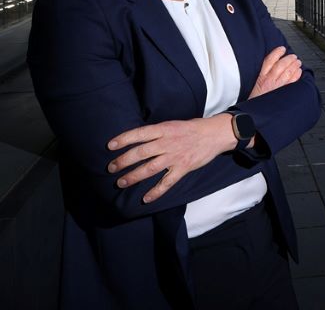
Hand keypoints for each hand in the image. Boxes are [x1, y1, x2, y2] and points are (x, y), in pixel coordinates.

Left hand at [106, 114, 233, 202]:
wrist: (214, 134)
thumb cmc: (191, 128)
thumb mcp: (172, 124)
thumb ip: (157, 133)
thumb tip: (137, 139)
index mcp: (164, 129)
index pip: (140, 134)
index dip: (124, 139)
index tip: (110, 146)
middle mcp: (167, 143)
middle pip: (141, 153)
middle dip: (123, 161)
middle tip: (111, 168)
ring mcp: (175, 156)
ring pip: (150, 168)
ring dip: (134, 176)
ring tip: (121, 182)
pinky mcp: (183, 168)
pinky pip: (167, 182)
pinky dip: (156, 192)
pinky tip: (145, 199)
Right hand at [249, 46, 301, 98]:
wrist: (253, 115)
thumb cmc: (254, 101)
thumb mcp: (254, 86)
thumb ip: (263, 75)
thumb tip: (273, 65)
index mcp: (261, 77)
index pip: (269, 60)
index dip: (276, 53)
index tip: (282, 49)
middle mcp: (269, 81)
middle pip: (281, 65)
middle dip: (288, 59)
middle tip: (293, 56)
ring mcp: (276, 87)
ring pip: (287, 72)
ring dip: (294, 65)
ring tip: (298, 62)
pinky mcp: (282, 94)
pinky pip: (291, 82)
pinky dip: (296, 75)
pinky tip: (299, 72)